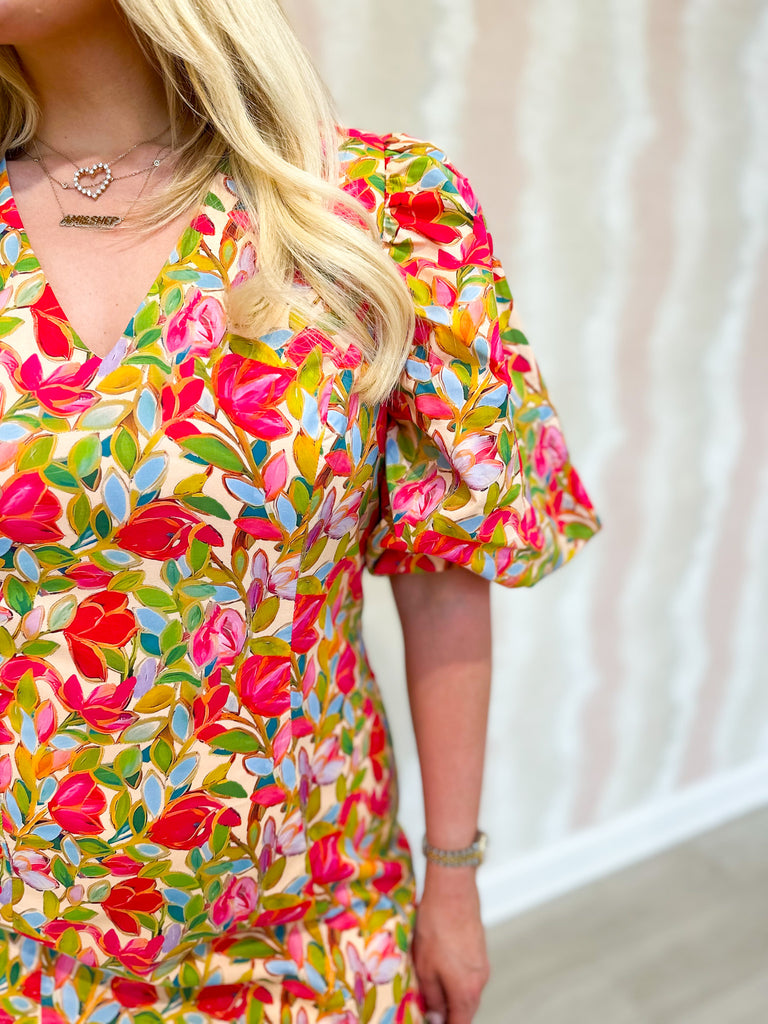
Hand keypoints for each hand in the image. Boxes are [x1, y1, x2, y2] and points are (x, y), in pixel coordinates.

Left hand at [412, 865, 489, 1023]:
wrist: (452, 890)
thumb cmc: (435, 927)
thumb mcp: (425, 967)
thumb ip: (432, 997)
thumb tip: (436, 1017)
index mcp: (466, 991)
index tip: (432, 1022)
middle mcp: (480, 980)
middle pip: (465, 1009)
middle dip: (448, 1013)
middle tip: (428, 1009)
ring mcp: (482, 963)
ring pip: (467, 990)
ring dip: (451, 994)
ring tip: (430, 986)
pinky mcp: (480, 948)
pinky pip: (469, 973)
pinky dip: (456, 977)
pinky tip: (440, 965)